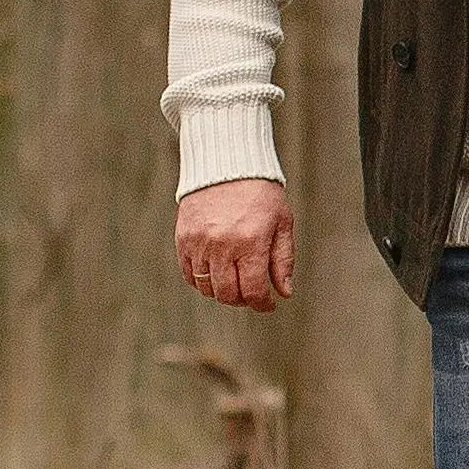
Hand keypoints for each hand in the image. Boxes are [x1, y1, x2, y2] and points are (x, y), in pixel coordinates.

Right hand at [176, 175, 297, 311]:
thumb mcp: (282, 223)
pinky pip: (189, 274)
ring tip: (234, 283)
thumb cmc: (260, 194)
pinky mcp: (184, 238)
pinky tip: (215, 274)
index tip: (268, 304)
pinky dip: (202, 281)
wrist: (227, 164)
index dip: (262, 304)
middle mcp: (222, 246)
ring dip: (222, 292)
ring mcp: (200, 243)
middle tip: (251, 294)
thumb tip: (284, 293)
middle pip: (228, 294)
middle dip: (243, 301)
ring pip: (207, 287)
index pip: (253, 291)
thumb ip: (283, 260)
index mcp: (251, 243)